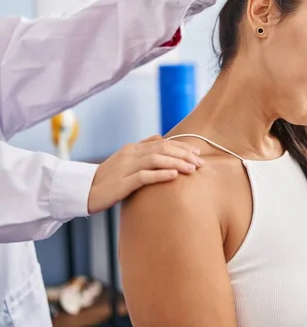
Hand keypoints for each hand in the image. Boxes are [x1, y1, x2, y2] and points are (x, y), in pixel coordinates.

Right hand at [87, 135, 203, 213]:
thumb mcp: (125, 160)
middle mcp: (130, 155)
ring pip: (155, 160)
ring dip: (177, 163)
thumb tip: (160, 137)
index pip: (162, 142)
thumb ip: (142, 148)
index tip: (197, 152)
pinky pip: (144, 176)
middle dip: (184, 154)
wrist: (83, 191)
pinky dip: (161, 174)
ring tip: (192, 169)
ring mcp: (125, 168)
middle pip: (162, 149)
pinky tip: (174, 176)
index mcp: (132, 148)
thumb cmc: (107, 178)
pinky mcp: (121, 183)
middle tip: (200, 162)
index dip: (182, 146)